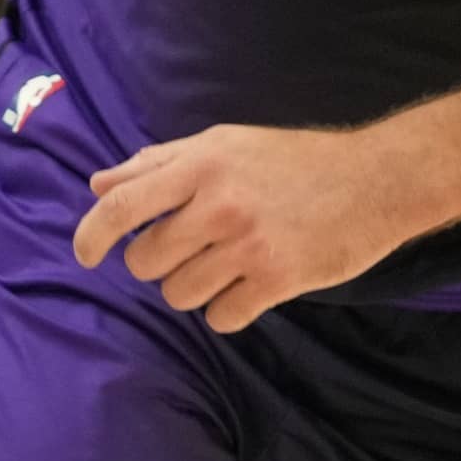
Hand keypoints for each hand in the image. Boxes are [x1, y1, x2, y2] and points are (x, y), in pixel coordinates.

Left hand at [72, 93, 460, 332]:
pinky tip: (247, 287)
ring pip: (179, 294)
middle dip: (158, 263)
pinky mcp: (277, 280)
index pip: (123, 206)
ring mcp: (248, 245)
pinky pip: (220, 317)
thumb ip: (160, 163)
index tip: (85, 254)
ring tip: (222, 266)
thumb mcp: (226, 144)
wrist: (376, 180)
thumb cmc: (295, 159)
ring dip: (193, 287)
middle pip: (147, 261)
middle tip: (189, 249)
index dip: (92, 235)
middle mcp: (219, 204)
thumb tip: (99, 185)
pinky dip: (227, 309)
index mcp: (202, 164)